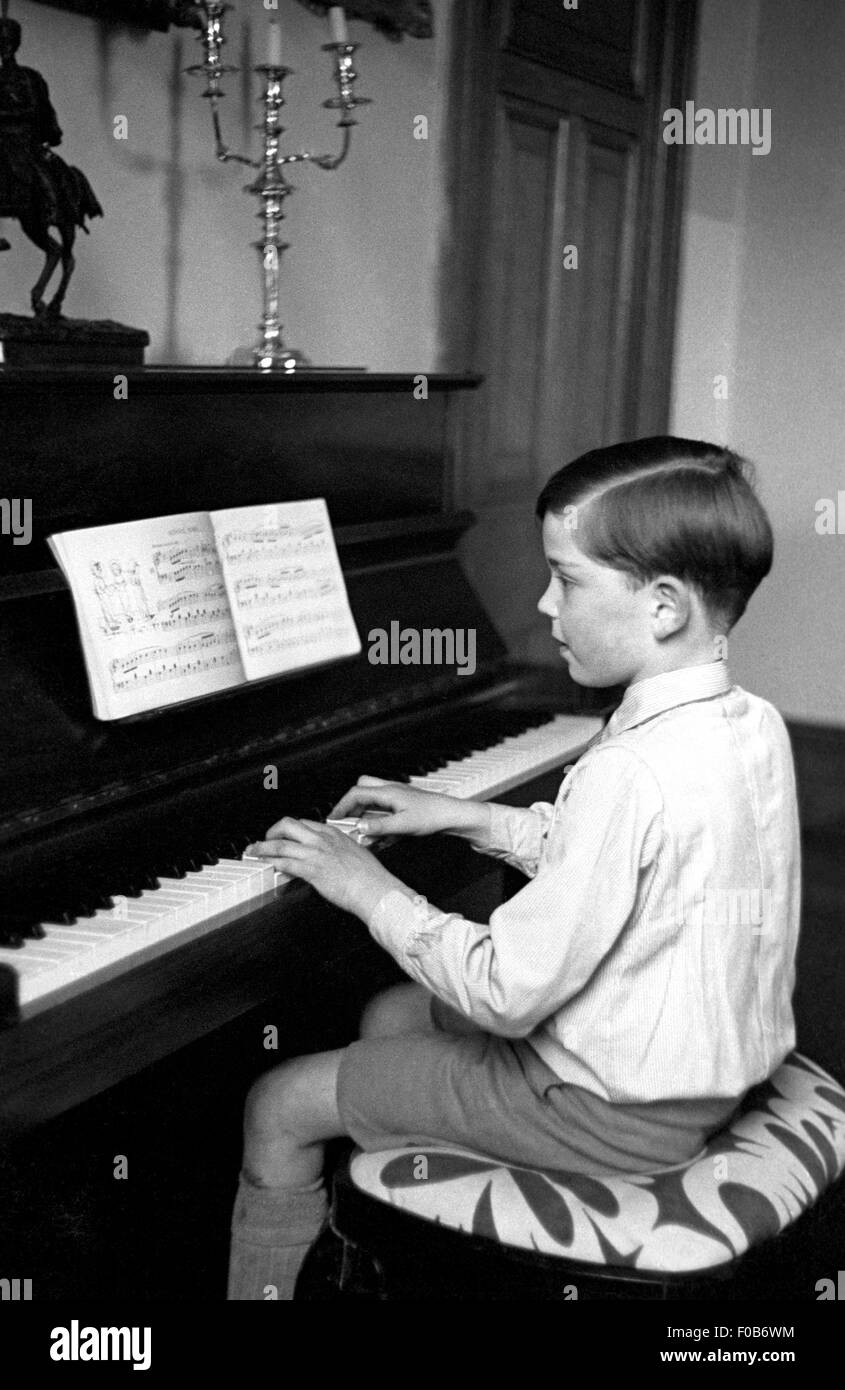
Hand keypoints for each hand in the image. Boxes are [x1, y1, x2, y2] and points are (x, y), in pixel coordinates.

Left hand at [244, 817, 400, 919]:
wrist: (376, 889)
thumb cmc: (370, 876)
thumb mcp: (356, 853)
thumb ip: (340, 851)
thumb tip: (332, 856)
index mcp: (333, 834)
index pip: (304, 823)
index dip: (289, 829)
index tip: (283, 834)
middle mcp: (322, 839)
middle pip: (288, 825)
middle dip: (271, 831)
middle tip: (264, 840)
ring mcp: (316, 854)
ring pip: (280, 845)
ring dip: (262, 848)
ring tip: (253, 852)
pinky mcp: (312, 870)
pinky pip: (285, 863)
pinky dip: (271, 863)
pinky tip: (266, 866)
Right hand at [329, 776, 488, 839]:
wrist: (453, 815)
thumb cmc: (433, 816)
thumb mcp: (403, 825)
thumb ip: (380, 826)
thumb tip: (359, 827)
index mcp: (388, 792)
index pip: (356, 793)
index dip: (342, 805)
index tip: (334, 818)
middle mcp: (391, 790)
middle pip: (362, 788)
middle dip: (351, 803)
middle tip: (346, 820)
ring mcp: (398, 796)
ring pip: (372, 797)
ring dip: (364, 811)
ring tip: (361, 828)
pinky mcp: (404, 803)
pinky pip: (383, 806)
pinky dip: (376, 816)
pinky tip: (379, 831)